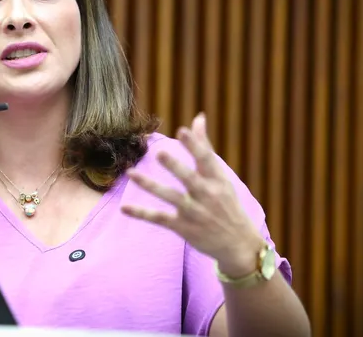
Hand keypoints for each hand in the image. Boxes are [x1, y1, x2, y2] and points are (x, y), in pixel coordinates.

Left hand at [121, 114, 264, 276]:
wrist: (238, 244)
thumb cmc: (227, 203)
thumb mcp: (220, 176)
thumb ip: (205, 147)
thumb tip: (198, 117)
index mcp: (218, 180)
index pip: (207, 160)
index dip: (195, 145)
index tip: (183, 130)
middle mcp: (207, 196)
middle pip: (190, 179)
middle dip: (176, 167)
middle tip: (161, 153)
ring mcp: (195, 213)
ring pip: (171, 197)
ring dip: (151, 186)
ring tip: (131, 174)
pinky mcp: (183, 227)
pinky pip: (160, 218)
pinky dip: (142, 214)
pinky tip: (124, 208)